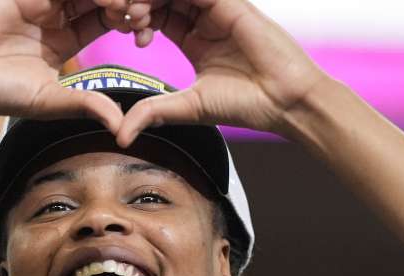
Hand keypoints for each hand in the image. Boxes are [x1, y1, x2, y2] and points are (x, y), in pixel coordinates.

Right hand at [0, 0, 139, 129]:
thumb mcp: (49, 101)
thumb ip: (85, 104)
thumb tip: (120, 126)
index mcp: (68, 37)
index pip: (108, 17)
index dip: (128, 19)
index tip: (142, 32)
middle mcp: (56, 13)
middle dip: (124, 0)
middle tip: (138, 13)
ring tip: (121, 5)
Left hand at [111, 0, 327, 143]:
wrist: (283, 100)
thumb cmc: (245, 104)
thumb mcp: (188, 106)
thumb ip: (153, 111)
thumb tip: (120, 134)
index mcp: (194, 39)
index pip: (158, 15)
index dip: (139, 19)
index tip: (132, 37)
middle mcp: (205, 20)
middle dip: (140, 3)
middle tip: (126, 18)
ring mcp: (219, 8)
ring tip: (137, 13)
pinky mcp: (232, 3)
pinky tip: (155, 6)